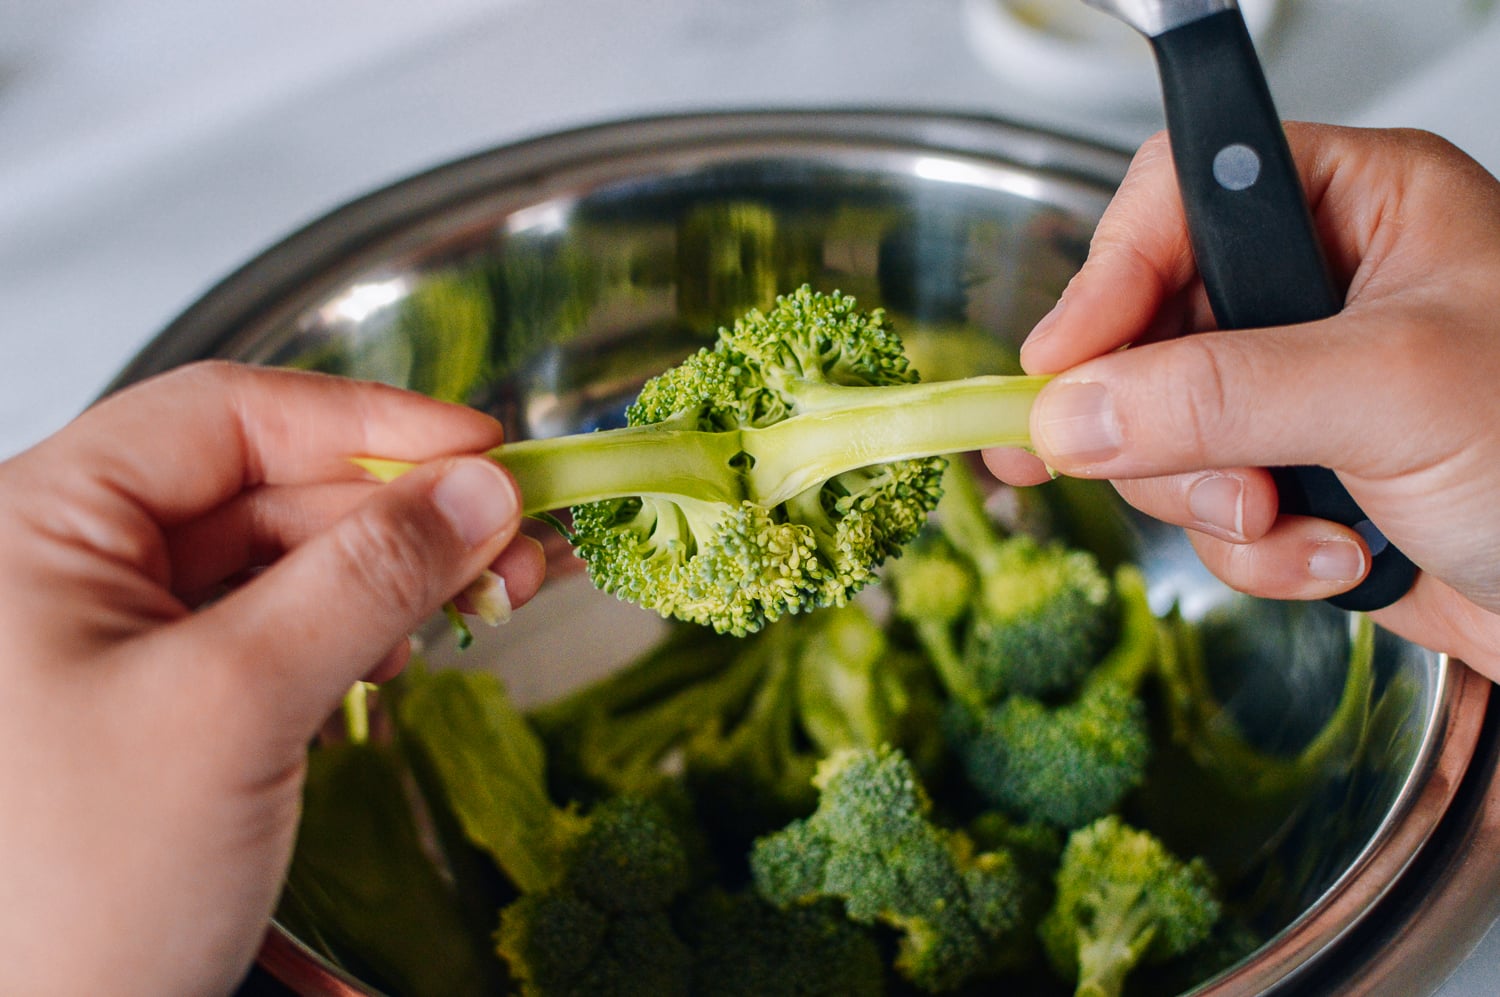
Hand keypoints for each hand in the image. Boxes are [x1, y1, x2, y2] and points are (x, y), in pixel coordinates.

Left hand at [0, 361, 545, 994]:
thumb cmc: (72, 885)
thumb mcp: (236, 707)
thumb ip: (367, 579)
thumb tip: (481, 490)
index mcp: (41, 523)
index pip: (226, 416)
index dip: (368, 421)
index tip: (485, 447)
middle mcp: (69, 561)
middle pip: (265, 485)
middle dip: (401, 512)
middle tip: (515, 543)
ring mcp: (112, 633)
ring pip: (279, 556)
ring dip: (389, 571)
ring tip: (484, 599)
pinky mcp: (159, 696)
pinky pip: (270, 625)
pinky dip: (352, 628)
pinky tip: (402, 651)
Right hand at [984, 123, 1499, 681]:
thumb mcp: (1391, 393)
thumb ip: (1217, 392)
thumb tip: (1070, 410)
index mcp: (1352, 207)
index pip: (1172, 200)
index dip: (1106, 279)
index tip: (1059, 370)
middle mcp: (1316, 290)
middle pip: (1145, 333)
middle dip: (1169, 430)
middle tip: (1217, 476)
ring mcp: (1302, 391)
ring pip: (1162, 436)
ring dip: (1217, 505)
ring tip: (1297, 522)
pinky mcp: (1298, 477)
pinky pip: (1208, 509)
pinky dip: (1258, 553)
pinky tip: (1335, 558)